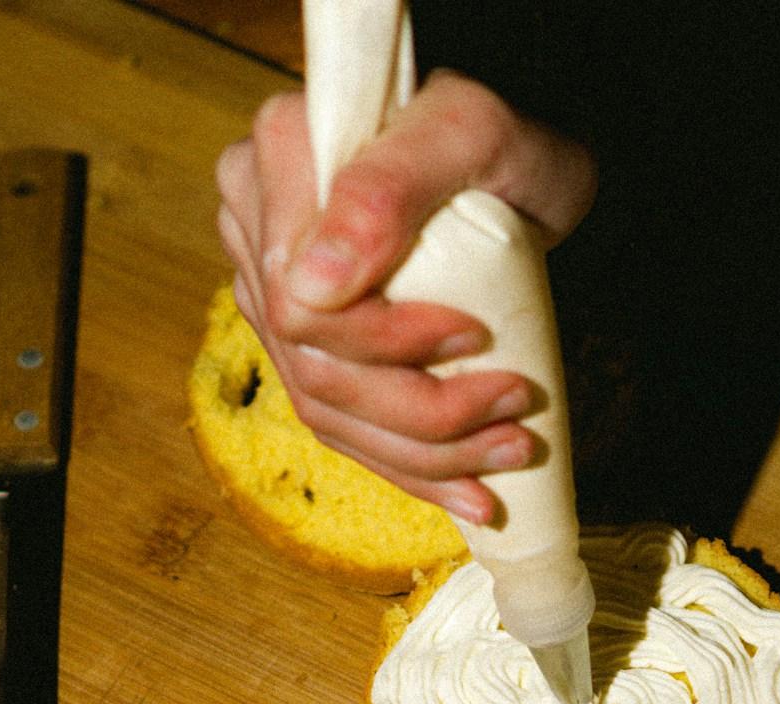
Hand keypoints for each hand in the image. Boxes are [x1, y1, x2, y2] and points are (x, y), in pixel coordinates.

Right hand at [215, 69, 595, 521]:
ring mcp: (276, 295)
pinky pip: (344, 429)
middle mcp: (258, 229)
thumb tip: (314, 287)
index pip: (299, 301)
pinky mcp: (309, 348)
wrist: (521, 169)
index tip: (476, 335)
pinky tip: (467, 493)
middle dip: (422, 414)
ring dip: (425, 457)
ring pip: (328, 412)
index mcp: (279, 163)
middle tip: (514, 417)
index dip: (383, 341)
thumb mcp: (473, 134)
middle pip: (314, 367)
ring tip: (508, 456)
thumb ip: (390, 187)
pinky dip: (413, 471)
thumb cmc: (506, 140)